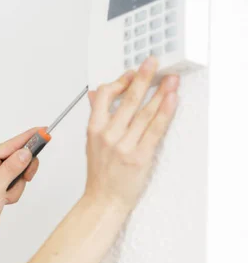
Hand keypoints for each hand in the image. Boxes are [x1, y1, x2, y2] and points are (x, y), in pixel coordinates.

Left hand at [0, 128, 41, 239]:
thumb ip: (11, 169)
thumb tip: (25, 152)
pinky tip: (4, 200)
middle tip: (25, 179)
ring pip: (20, 172)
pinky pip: (16, 183)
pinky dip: (14, 193)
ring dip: (17, 186)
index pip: (11, 144)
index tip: (44, 131)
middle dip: (22, 172)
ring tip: (5, 196)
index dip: (29, 138)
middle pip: (18, 157)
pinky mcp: (0, 184)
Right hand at [84, 56, 179, 210]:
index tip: (132, 73)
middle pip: (128, 100)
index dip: (120, 82)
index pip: (104, 96)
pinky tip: (171, 100)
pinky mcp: (140, 157)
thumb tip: (94, 96)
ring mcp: (124, 146)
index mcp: (94, 130)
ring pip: (144, 113)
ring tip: (171, 80)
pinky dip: (165, 113)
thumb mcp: (92, 143)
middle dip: (143, 78)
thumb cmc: (100, 174)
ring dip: (160, 93)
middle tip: (153, 62)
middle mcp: (108, 135)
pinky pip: (155, 130)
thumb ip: (96, 117)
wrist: (103, 200)